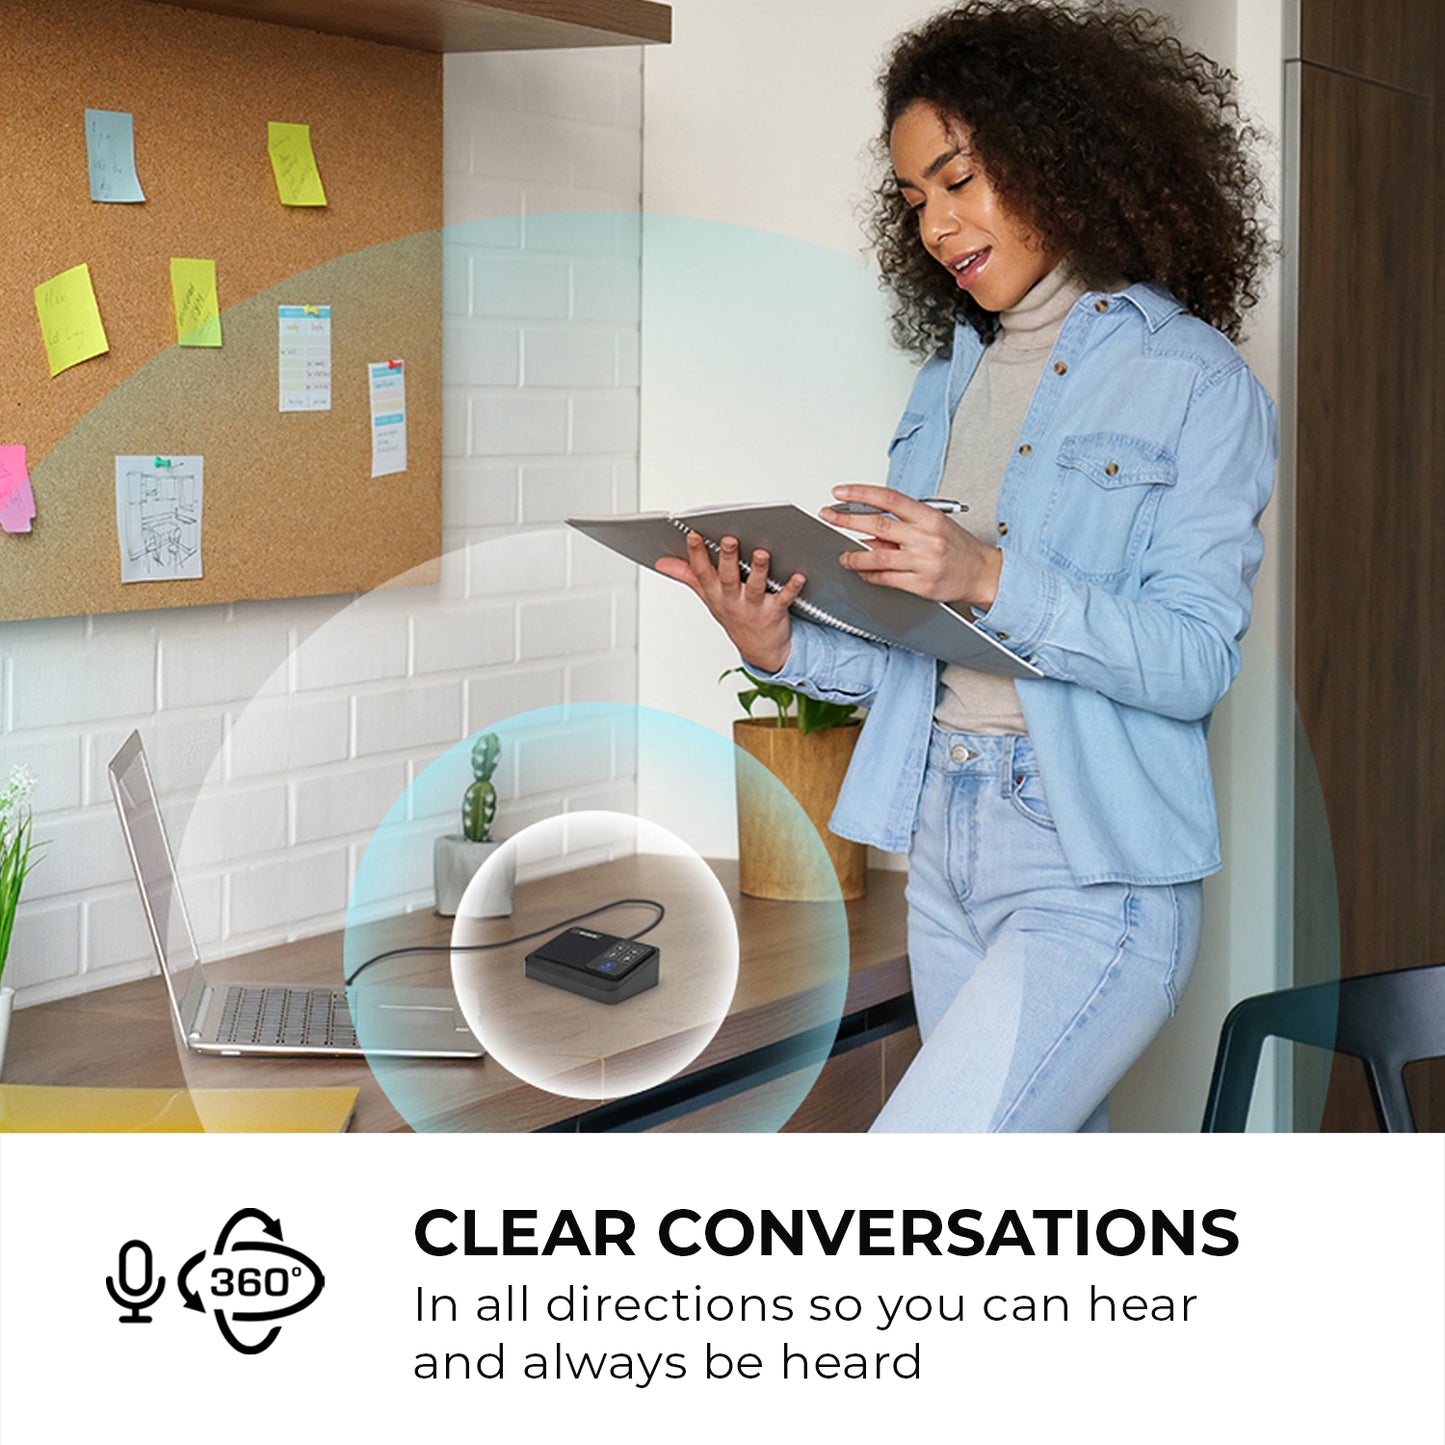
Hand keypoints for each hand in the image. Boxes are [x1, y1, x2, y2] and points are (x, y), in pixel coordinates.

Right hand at [654, 532, 803, 674]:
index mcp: (715, 593)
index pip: (702, 572)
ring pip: (755, 587)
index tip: (694, 535)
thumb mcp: (708, 597)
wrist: (761, 649)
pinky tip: (799, 576)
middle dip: (727, 558)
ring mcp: (754, 607)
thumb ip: (687, 576)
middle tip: (728, 539)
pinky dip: (792, 588)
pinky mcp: (775, 612)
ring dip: (759, 570)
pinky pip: (784, 599)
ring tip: (761, 553)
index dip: (697, 554)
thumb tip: (662, 562)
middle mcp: (733, 600)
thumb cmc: (736, 616)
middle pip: (728, 577)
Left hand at [821, 484, 1002, 609]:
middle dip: (846, 520)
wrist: (983, 573)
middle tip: (828, 516)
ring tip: (844, 556)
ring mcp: (922, 562)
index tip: (840, 492)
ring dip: (854, 556)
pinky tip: (862, 571)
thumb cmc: (959, 547)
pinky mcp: (920, 584)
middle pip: (877, 525)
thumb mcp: (935, 525)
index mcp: (929, 517)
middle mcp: (925, 537)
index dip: (861, 494)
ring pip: (877, 556)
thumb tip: (871, 528)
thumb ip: (903, 525)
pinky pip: (886, 578)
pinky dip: (869, 574)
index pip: (889, 499)